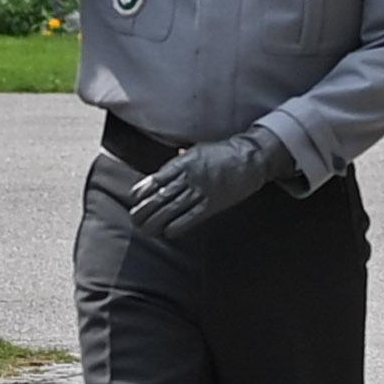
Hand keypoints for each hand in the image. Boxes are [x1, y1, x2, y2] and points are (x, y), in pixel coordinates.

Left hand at [131, 130, 285, 238]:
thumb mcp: (196, 151)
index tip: (133, 199)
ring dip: (156, 221)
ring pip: (172, 209)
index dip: (142, 191)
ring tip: (146, 229)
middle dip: (145, 210)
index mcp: (183, 162)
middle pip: (160, 196)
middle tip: (135, 219)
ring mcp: (202, 191)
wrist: (250, 158)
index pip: (156, 179)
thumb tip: (161, 173)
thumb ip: (178, 163)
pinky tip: (168, 233)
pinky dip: (178, 225)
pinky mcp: (213, 203)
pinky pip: (192, 217)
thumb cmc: (222, 153)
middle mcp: (190, 177)